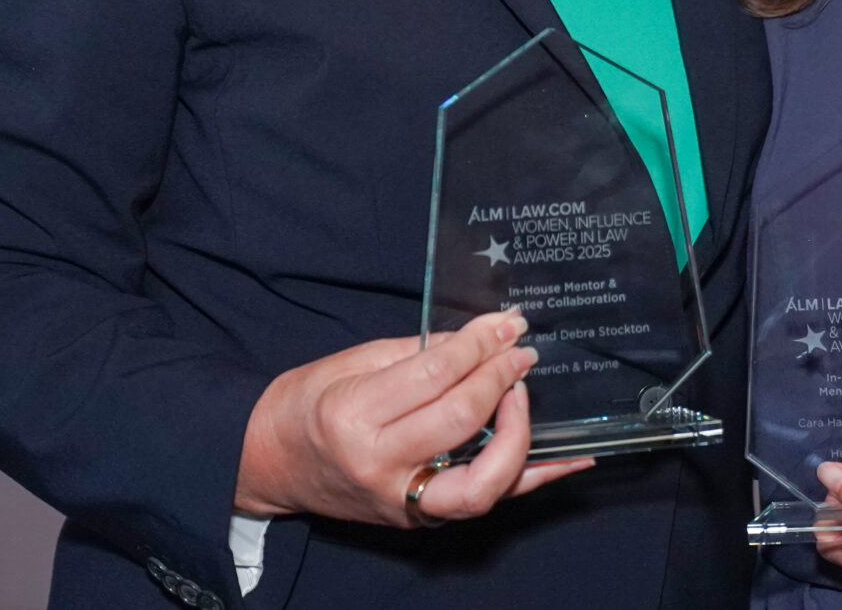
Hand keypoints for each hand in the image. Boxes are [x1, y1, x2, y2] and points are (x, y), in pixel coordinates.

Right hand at [232, 309, 594, 526]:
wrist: (271, 463)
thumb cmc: (307, 404)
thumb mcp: (354, 361)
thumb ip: (418, 353)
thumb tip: (481, 339)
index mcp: (354, 414)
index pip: (435, 375)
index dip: (480, 346)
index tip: (509, 323)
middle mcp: (379, 464)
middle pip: (461, 420)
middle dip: (501, 378)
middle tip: (522, 350)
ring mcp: (401, 500)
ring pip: (482, 481)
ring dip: (519, 434)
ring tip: (526, 395)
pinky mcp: (418, 517)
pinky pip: (485, 501)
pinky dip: (531, 479)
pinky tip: (570, 457)